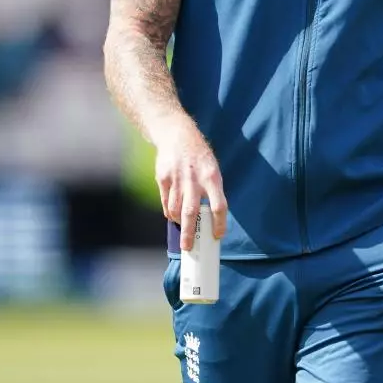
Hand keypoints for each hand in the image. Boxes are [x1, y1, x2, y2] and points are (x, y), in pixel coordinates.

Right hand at [153, 121, 227, 250]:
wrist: (177, 135)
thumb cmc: (199, 156)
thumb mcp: (212, 169)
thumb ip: (211, 190)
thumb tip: (210, 217)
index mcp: (212, 177)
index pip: (219, 205)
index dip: (219, 223)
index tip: (217, 235)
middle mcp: (194, 179)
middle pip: (192, 212)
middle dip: (189, 233)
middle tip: (188, 247)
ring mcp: (177, 179)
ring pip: (176, 209)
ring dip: (178, 222)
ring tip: (182, 229)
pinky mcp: (163, 178)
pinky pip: (166, 202)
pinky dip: (169, 211)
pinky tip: (173, 215)